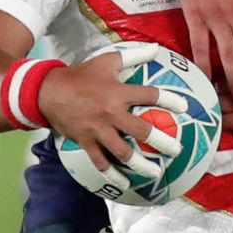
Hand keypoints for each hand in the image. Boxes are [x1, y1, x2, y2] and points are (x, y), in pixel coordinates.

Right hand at [36, 44, 185, 172]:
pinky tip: (125, 183)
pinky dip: (113, 175)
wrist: (47, 92)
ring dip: (141, 164)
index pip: (150, 96)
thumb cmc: (80, 76)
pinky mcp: (86, 142)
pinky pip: (101, 163)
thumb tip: (155, 48)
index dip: (170, 100)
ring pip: (123, 152)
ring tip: (155, 172)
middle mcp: (110, 113)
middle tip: (176, 149)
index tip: (184, 107)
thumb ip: (133, 56)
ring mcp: (98, 130)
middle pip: (141, 131)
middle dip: (162, 142)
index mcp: (118, 92)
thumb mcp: (106, 61)